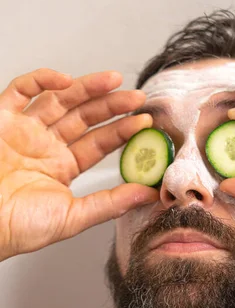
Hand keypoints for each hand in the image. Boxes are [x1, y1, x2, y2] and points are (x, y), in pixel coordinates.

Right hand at [0, 68, 157, 260]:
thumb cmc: (19, 227)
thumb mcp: (73, 217)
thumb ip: (110, 203)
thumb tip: (148, 194)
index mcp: (63, 167)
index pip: (99, 142)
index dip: (122, 130)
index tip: (144, 122)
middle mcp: (46, 145)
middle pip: (84, 117)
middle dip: (111, 105)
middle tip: (137, 97)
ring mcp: (25, 130)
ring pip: (60, 99)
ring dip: (86, 87)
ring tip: (114, 80)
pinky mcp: (1, 119)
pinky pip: (21, 90)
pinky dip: (41, 80)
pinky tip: (65, 80)